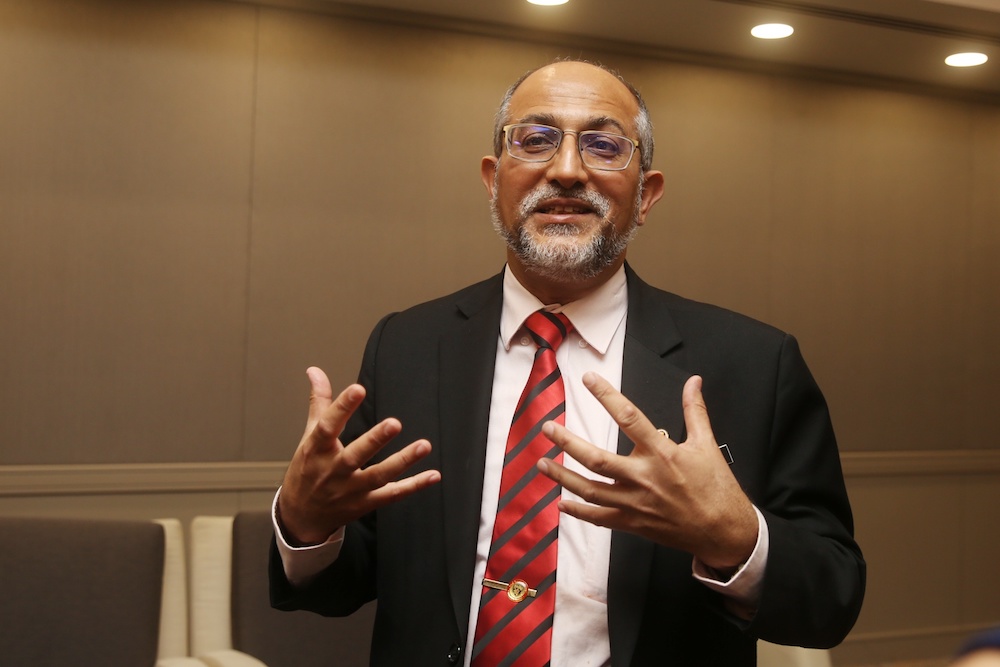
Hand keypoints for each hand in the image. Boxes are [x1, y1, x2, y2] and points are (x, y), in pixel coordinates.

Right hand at [277, 367, 440, 545]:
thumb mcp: (308, 436)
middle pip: (355, 456)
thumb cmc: (307, 470)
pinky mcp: (365, 504)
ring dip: (402, 462)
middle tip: (394, 423)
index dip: (342, 407)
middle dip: (374, 440)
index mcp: (317, 450)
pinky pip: (392, 495)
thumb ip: (319, 403)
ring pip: (378, 477)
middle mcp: (333, 471)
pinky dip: (413, 486)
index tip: (358, 389)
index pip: (328, 427)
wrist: (301, 516)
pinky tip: (433, 475)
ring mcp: (350, 490)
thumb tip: (315, 371)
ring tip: (424, 445)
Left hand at [537, 372, 756, 570]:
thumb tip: (694, 381)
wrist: (724, 531)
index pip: (629, 417)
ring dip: (562, 477)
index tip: (588, 379)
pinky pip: (599, 518)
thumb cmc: (716, 487)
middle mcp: (644, 478)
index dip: (607, 396)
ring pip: (590, 490)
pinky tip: (561, 503)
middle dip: (568, 443)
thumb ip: (695, 411)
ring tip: (541, 464)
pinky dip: (578, 512)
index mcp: (662, 454)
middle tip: (547, 429)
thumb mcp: (707, 444)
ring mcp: (636, 504)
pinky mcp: (633, 524)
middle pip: (597, 459)